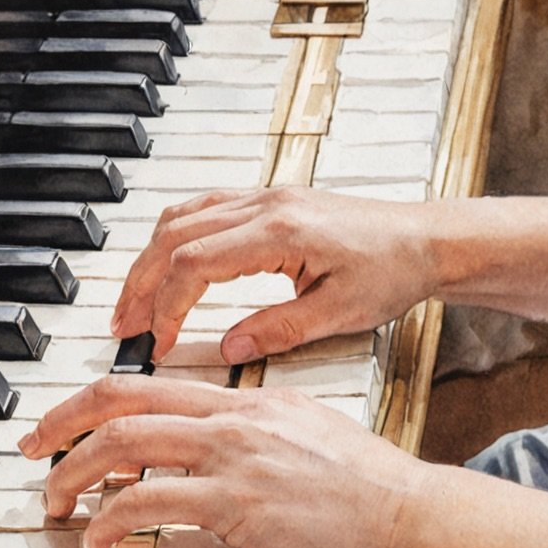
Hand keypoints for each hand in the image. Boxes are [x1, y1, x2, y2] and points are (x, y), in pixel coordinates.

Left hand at [19, 375, 428, 547]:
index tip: (66, 423)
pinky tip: (99, 546)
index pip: (151, 385)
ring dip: (72, 475)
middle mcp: (234, 418)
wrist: (412, 518)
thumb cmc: (370, 490)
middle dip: (61, 424)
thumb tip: (214, 454)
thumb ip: (256, 438)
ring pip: (123, 446)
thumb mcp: (308, 440)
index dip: (94, 401)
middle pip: (121, 402)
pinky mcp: (238, 503)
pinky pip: (148, 503)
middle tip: (32, 451)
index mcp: (249, 401)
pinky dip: (108, 523)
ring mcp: (234, 457)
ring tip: (54, 505)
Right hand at [110, 186, 437, 362]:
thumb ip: (277, 331)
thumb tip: (228, 349)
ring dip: (150, 258)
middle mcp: (264, 205)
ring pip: (181, 217)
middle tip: (123, 324)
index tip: (159, 341)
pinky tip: (165, 264)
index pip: (194, 264)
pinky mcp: (268, 203)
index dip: (167, 306)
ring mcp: (264, 198)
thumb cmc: (392, 271)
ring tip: (134, 301)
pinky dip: (174, 238)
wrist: (425, 239)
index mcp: (279, 231)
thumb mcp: (337, 313)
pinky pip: (203, 209)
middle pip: (173, 236)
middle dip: (141, 283)